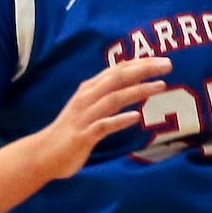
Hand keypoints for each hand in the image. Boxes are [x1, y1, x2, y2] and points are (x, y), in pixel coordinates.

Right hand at [29, 58, 170, 179]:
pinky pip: (104, 125)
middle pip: (118, 78)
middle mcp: (88, 98)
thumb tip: (130, 90)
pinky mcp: (84, 135)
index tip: (162, 59)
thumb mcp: (88, 108)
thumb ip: (107, 97)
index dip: (139, 63)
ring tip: (161, 86)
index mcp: (90, 89)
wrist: (44, 154)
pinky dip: (119, 120)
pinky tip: (135, 117)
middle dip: (144, 69)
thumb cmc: (71, 131)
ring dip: (138, 90)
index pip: (117, 70)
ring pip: (115, 98)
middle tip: (167, 64)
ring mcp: (86, 116)